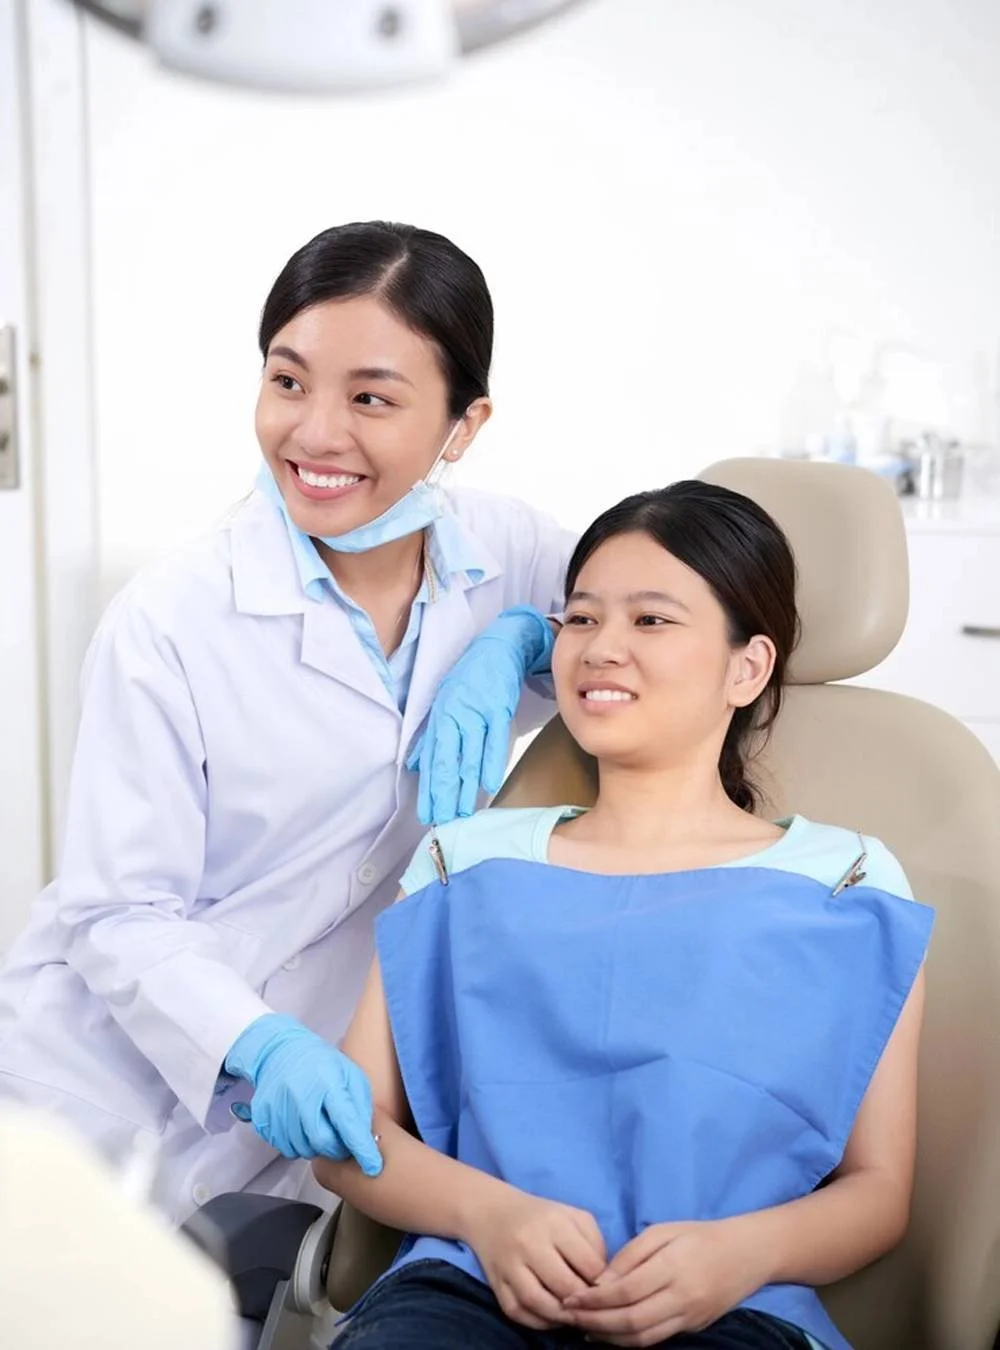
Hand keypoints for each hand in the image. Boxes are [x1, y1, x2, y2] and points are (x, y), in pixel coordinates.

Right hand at [225, 1014, 382, 1175]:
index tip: (373, 1166)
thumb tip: (366, 1138)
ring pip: (302, 1148)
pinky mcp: (263, 1117)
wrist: (280, 1052)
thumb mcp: (350, 1074)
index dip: (361, 1147)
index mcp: (327, 1081)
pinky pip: (284, 1147)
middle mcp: (300, 1093)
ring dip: (316, 1147)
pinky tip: (302, 1127)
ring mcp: (277, 1106)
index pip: (347, 1122)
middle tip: (342, 1143)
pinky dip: (297, 1144)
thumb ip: (360, 1105)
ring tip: (319, 1128)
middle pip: (322, 1141)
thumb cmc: (322, 1065)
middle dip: (337, 1149)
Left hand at [407, 607, 552, 824]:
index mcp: (440, 718)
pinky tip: (487, 783)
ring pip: (469, 755)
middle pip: (448, 761)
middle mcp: (454, 717)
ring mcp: (476, 712)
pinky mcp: (498, 707)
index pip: (432, 760)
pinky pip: (494, 739)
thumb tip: (416, 765)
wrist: (499, 647)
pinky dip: (491, 761)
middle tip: (442, 821)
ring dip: (466, 786)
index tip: (428, 813)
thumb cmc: (471, 678)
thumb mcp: (444, 703)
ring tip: (463, 812)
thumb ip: (431, 737)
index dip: (429, 789)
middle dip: (444, 794)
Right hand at [468, 1189, 606, 1329]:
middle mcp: (530, 1243)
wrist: (492, 1212)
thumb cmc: (542, 1216)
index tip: (607, 1290)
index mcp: (555, 1223)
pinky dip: (538, 1322)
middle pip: (565, 1286)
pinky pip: (518, 1312)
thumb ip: (594, 1244)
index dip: (603, 1283)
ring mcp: (510, 1265)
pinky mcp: (496, 1283)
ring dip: (561, 1317)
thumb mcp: (573, 1217)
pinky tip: (551, 1317)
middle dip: (583, 1303)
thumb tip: (604, 1282)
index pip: (588, 1264)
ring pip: (539, 1303)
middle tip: (591, 1308)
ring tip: (573, 1315)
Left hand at [561, 1219, 761, 1346]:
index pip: (626, 1291)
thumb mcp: (663, 1231)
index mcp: (672, 1267)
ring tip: (584, 1328)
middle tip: (569, 1317)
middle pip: (631, 1321)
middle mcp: (682, 1298)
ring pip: (643, 1338)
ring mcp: (689, 1317)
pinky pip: (657, 1339)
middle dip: (596, 1322)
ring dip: (609, 1337)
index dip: (595, 1299)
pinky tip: (611, 1334)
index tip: (570, 1298)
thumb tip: (601, 1281)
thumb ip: (631, 1255)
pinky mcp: (693, 1328)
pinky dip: (630, 1341)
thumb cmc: (700, 1235)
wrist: (747, 1254)